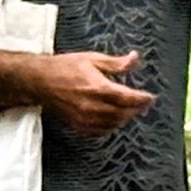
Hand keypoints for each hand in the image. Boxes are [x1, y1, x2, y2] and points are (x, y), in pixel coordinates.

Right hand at [38, 47, 154, 134]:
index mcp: (98, 87)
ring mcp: (85, 118)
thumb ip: (116, 63)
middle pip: (123, 113)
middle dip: (136, 110)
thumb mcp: (93, 59)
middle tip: (143, 104)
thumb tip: (134, 58)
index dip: (142, 99)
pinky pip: (101, 131)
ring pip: (113, 124)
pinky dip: (111, 126)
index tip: (150, 97)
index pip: (128, 98)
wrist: (40, 81)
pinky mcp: (78, 125)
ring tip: (130, 111)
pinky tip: (114, 119)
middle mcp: (93, 106)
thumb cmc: (65, 67)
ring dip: (125, 118)